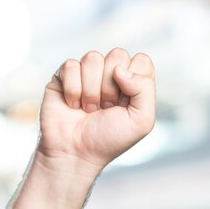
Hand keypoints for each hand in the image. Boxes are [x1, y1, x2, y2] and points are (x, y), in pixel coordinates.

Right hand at [36, 48, 155, 175]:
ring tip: (89, 109)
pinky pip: (70, 65)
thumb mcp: (141, 121)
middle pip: (118, 54)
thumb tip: (120, 69)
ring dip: (91, 91)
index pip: (141, 60)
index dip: (135, 80)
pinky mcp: (64, 76)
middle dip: (112, 87)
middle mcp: (111, 76)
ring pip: (93, 58)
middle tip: (106, 108)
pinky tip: (73, 105)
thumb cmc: (109, 141)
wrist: (76, 154)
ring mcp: (87, 74)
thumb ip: (145, 89)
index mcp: (133, 84)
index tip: (126, 104)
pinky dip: (73, 90)